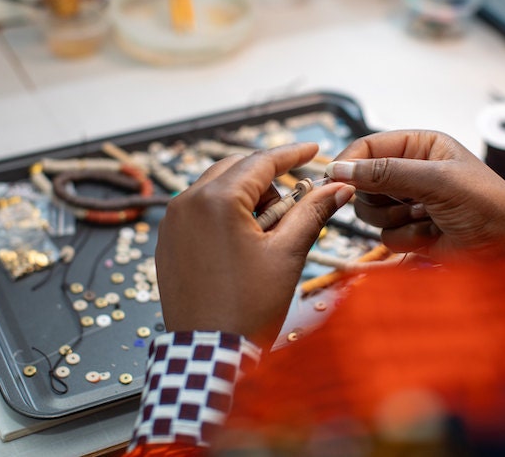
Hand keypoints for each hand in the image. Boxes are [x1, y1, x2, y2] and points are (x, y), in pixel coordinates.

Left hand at [155, 142, 355, 348]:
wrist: (209, 354)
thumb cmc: (248, 308)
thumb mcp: (288, 254)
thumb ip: (312, 212)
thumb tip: (338, 187)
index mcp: (217, 200)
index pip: (261, 161)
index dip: (292, 154)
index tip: (313, 149)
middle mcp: (186, 203)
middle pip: (236, 169)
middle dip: (269, 180)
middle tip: (295, 203)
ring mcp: (171, 222)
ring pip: (216, 187)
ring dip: (246, 197)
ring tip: (269, 234)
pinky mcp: (166, 241)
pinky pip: (198, 210)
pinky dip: (224, 214)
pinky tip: (244, 242)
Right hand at [326, 130, 504, 260]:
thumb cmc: (487, 205)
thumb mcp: (437, 181)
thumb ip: (386, 173)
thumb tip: (341, 168)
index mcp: (421, 146)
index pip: (369, 147)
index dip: (350, 162)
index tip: (334, 179)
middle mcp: (412, 172)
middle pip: (364, 183)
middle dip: (381, 198)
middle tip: (406, 202)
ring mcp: (410, 203)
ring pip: (371, 213)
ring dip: (396, 220)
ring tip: (428, 218)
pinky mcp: (411, 231)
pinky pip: (386, 236)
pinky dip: (409, 239)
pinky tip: (434, 235)